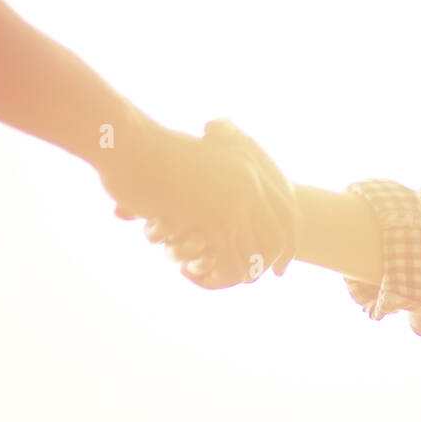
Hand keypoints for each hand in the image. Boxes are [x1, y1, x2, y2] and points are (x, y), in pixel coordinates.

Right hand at [98, 118, 300, 289]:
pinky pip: (229, 263)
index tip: (280, 263)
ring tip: (213, 276)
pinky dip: (214, 277)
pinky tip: (191, 273)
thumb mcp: (204, 149)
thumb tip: (227, 166)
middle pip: (278, 239)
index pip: (287, 213)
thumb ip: (221, 163)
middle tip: (251, 279)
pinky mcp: (214, 221)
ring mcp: (236, 205)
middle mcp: (253, 187)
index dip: (286, 241)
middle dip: (268, 264)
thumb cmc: (157, 146)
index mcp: (253, 168)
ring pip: (254, 256)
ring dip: (237, 275)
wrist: (133, 142)